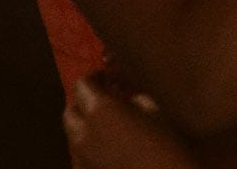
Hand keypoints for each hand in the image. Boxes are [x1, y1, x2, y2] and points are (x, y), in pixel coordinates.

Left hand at [63, 79, 200, 168]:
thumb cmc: (166, 144)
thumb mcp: (156, 111)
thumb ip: (134, 100)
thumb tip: (126, 99)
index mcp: (99, 110)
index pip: (82, 85)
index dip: (93, 78)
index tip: (106, 77)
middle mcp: (82, 134)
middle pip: (70, 112)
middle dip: (83, 103)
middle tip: (103, 100)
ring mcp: (81, 159)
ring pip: (74, 136)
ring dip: (85, 126)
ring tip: (108, 127)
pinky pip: (82, 156)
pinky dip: (91, 148)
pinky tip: (110, 150)